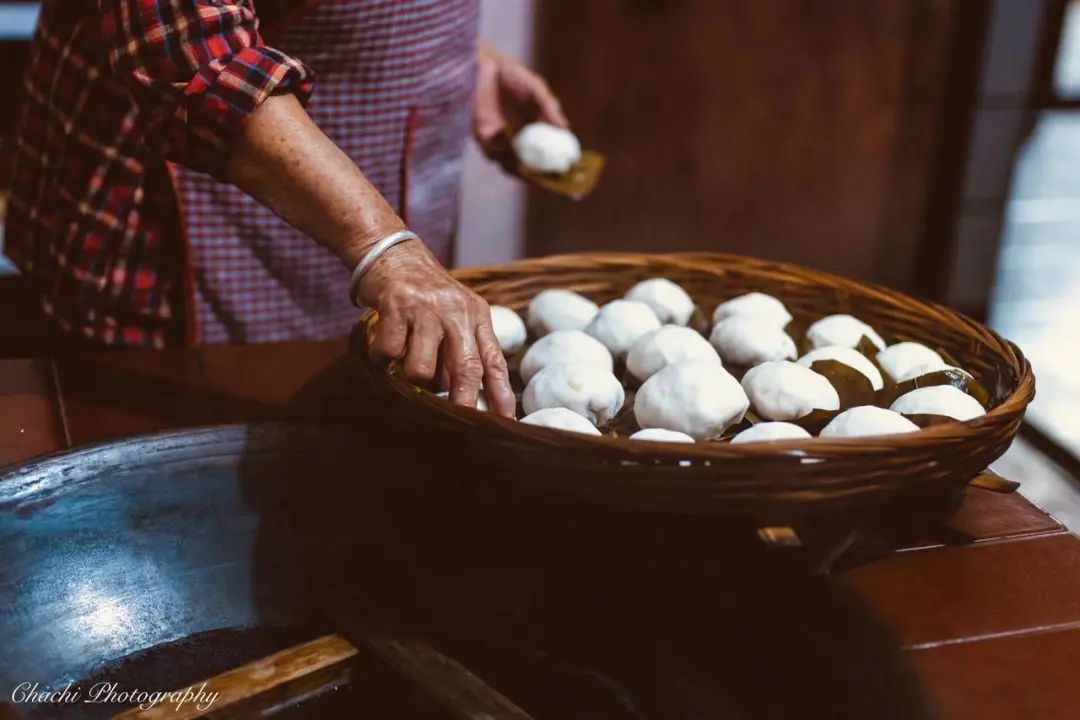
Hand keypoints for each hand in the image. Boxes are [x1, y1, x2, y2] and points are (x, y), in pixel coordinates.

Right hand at [358, 240, 516, 417]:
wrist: (393, 252)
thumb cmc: (425, 294)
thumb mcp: (457, 312)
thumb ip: (465, 347)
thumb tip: (469, 396)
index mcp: (476, 316)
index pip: (493, 361)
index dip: (501, 394)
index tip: (506, 420)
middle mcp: (456, 312)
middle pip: (465, 368)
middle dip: (464, 403)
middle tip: (461, 426)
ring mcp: (426, 309)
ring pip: (422, 369)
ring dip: (412, 379)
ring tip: (404, 367)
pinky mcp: (396, 306)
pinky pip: (389, 353)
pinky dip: (382, 359)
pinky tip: (382, 350)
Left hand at [473, 41, 568, 165]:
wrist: (482, 65)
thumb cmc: (510, 73)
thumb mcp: (536, 88)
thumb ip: (549, 107)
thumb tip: (565, 128)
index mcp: (533, 127)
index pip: (547, 150)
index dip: (558, 161)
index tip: (571, 169)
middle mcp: (516, 137)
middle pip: (531, 163)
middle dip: (543, 174)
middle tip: (555, 179)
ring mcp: (499, 140)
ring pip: (513, 164)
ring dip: (525, 171)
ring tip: (538, 174)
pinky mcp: (483, 138)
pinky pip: (496, 154)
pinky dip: (507, 159)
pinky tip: (518, 161)